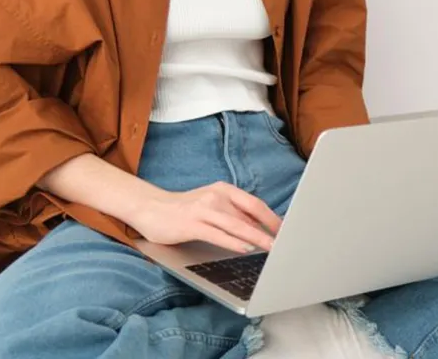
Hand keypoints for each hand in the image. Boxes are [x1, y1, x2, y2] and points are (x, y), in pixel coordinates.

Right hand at [133, 181, 281, 253]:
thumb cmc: (185, 210)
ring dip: (256, 237)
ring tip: (271, 248)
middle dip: (269, 229)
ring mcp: (203, 209)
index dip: (271, 217)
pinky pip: (217, 234)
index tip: (286, 230)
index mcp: (224, 190)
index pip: (254, 203)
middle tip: (285, 242)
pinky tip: (245, 248)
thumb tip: (258, 228)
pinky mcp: (191, 224)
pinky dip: (233, 241)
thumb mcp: (212, 205)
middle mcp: (216, 196)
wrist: (150, 207)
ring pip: (236, 224)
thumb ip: (232, 213)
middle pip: (249, 213)